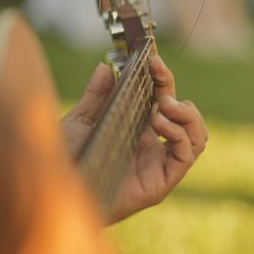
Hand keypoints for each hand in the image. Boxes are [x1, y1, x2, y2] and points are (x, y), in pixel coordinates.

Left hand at [61, 55, 207, 223]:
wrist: (55, 191)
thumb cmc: (64, 162)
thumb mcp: (79, 121)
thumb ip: (96, 95)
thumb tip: (105, 66)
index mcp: (139, 131)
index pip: (166, 101)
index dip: (165, 80)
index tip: (154, 61)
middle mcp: (154, 148)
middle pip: (189, 119)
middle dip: (180, 99)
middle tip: (161, 92)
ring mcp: (159, 166)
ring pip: (198, 138)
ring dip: (187, 116)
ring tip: (162, 107)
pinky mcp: (160, 183)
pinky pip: (185, 156)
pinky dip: (179, 134)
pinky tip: (159, 123)